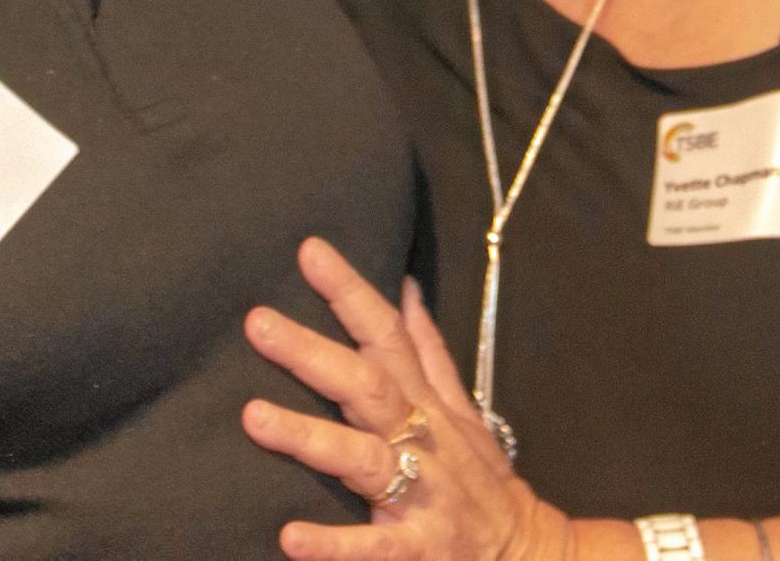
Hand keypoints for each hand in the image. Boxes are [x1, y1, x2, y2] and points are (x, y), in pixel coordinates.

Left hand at [242, 237, 573, 560]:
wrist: (526, 555)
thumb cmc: (480, 479)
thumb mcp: (462, 409)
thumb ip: (427, 351)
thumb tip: (405, 287)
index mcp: (426, 404)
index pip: (387, 335)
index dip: (351, 291)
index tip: (310, 250)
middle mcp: (422, 441)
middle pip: (366, 386)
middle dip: (312, 353)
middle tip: (257, 321)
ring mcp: (422, 495)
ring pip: (363, 459)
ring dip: (309, 438)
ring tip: (253, 417)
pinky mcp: (419, 549)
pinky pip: (376, 549)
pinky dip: (334, 544)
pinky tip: (290, 537)